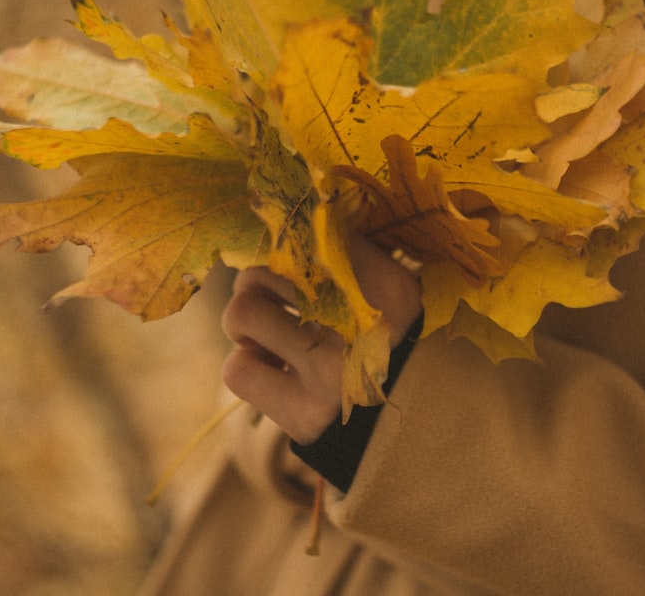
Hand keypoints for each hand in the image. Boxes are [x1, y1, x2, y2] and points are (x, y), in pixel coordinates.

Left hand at [220, 235, 421, 443]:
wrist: (407, 417)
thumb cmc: (381, 339)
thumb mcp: (383, 288)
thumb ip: (343, 256)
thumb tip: (278, 227)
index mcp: (385, 284)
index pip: (307, 236)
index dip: (283, 249)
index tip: (289, 266)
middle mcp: (359, 325)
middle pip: (262, 269)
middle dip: (256, 285)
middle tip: (272, 303)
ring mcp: (331, 372)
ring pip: (241, 313)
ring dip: (245, 326)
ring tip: (268, 338)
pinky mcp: (305, 415)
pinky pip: (237, 370)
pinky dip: (246, 367)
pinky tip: (271, 371)